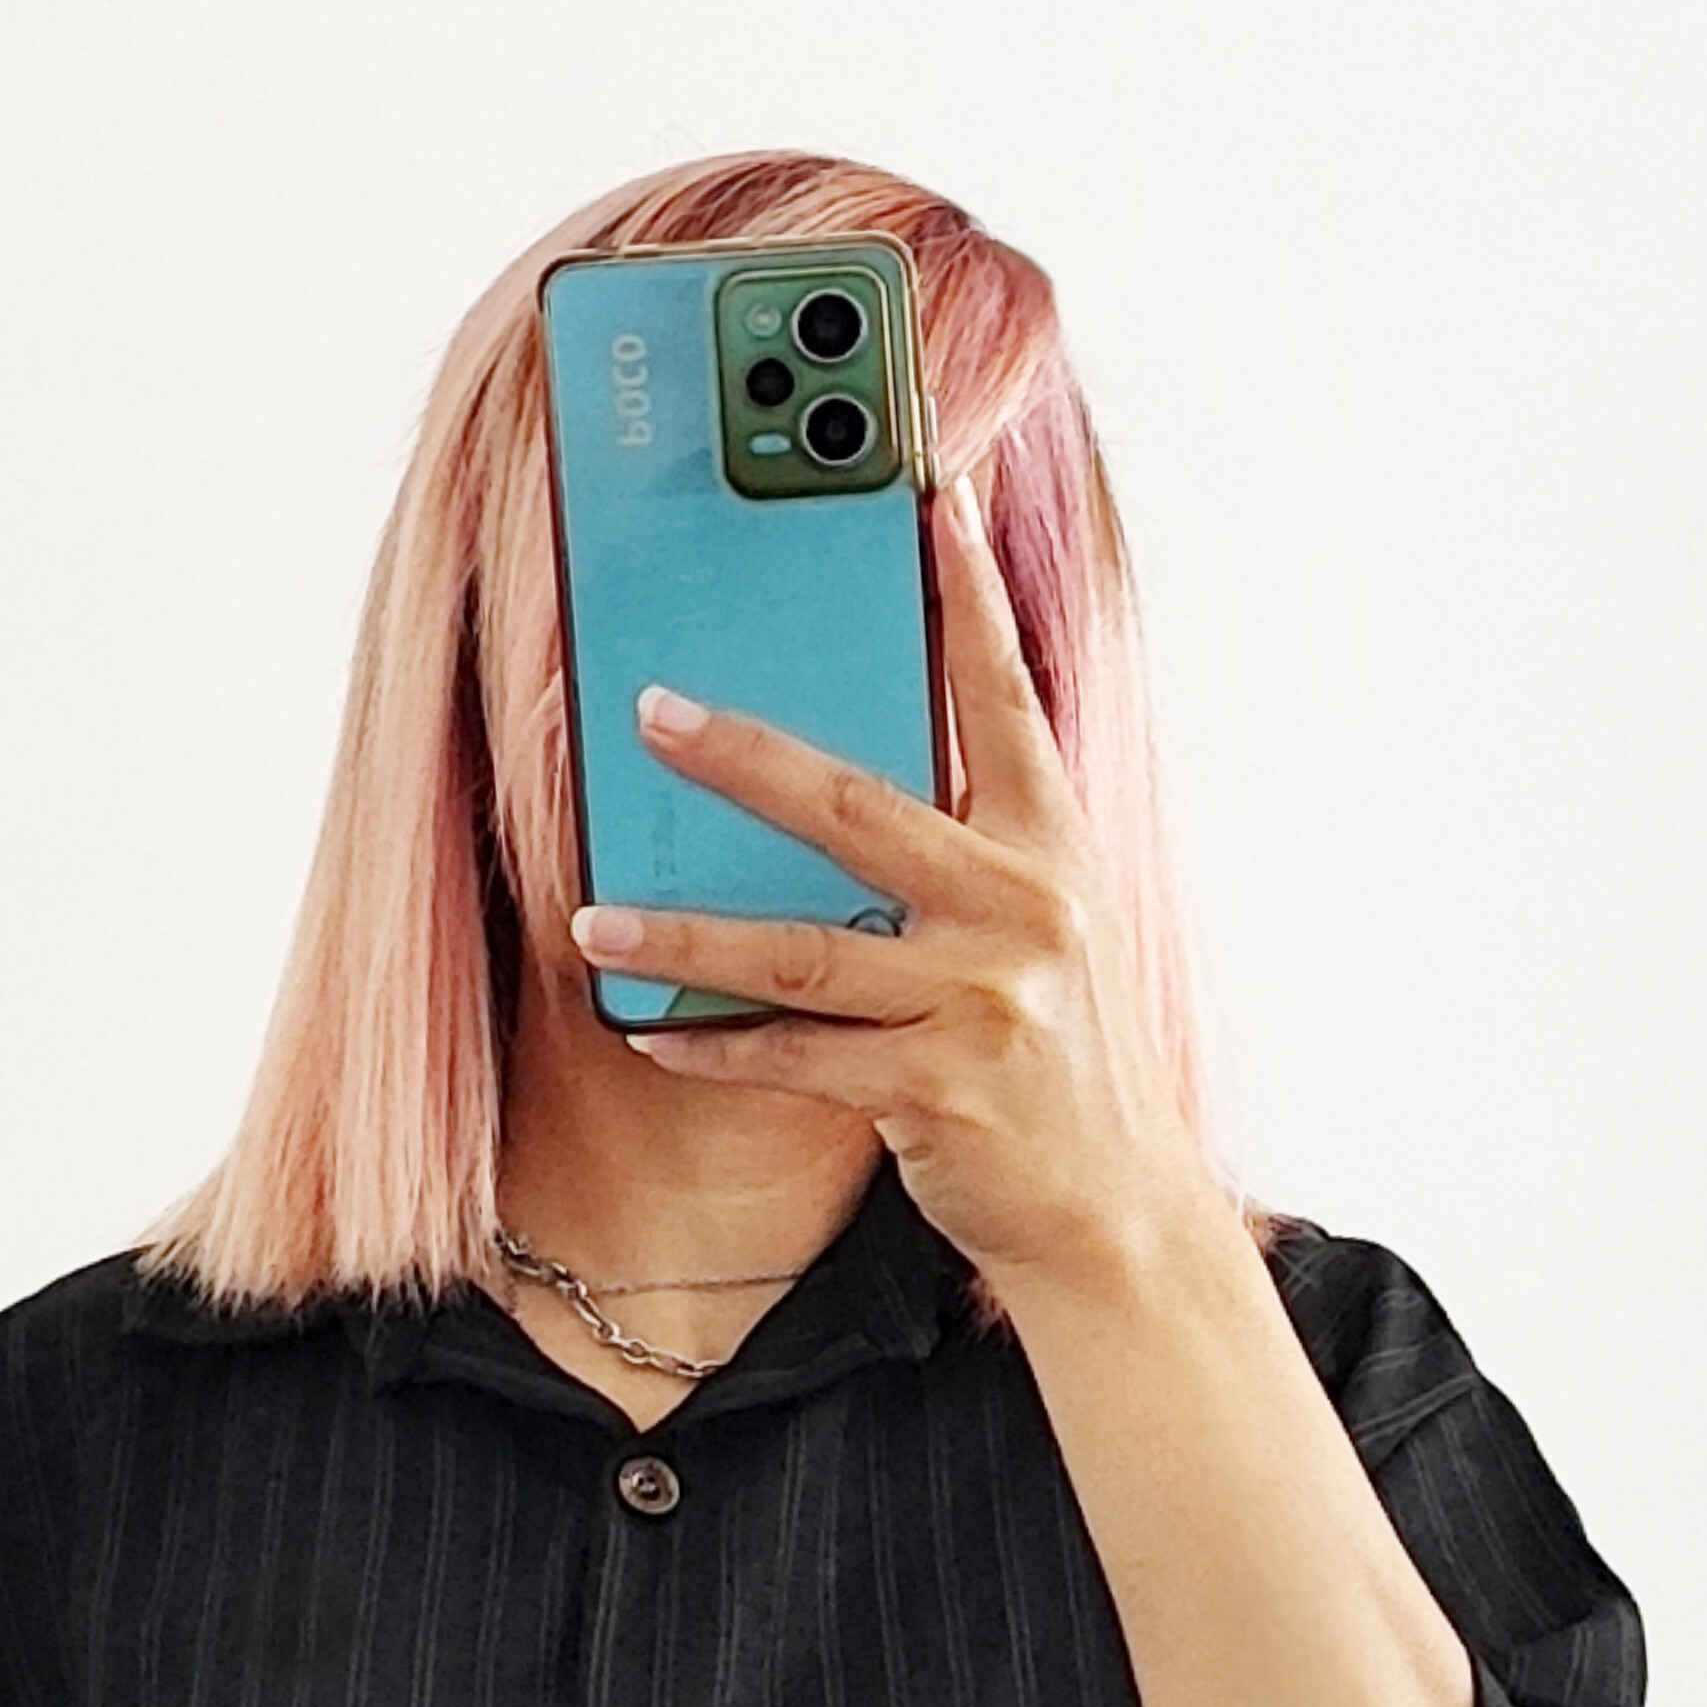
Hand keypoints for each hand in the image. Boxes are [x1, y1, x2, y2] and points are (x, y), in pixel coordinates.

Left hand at [570, 473, 1239, 1294]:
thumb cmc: (1057, 1063)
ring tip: (593, 919)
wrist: (1113, 1209)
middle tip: (651, 710)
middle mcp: (1022, 909)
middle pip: (856, 807)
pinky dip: (714, 1047)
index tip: (923, 497)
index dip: (966, 597)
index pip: (1003, 699)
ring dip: (682, 934)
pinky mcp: (936, 1091)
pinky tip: (651, 1032)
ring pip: (796, 952)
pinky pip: (794, 1058)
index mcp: (1051, 850)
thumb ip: (969, 859)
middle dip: (742, 754)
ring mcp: (980, 1001)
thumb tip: (840, 794)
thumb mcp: (1041, 939)